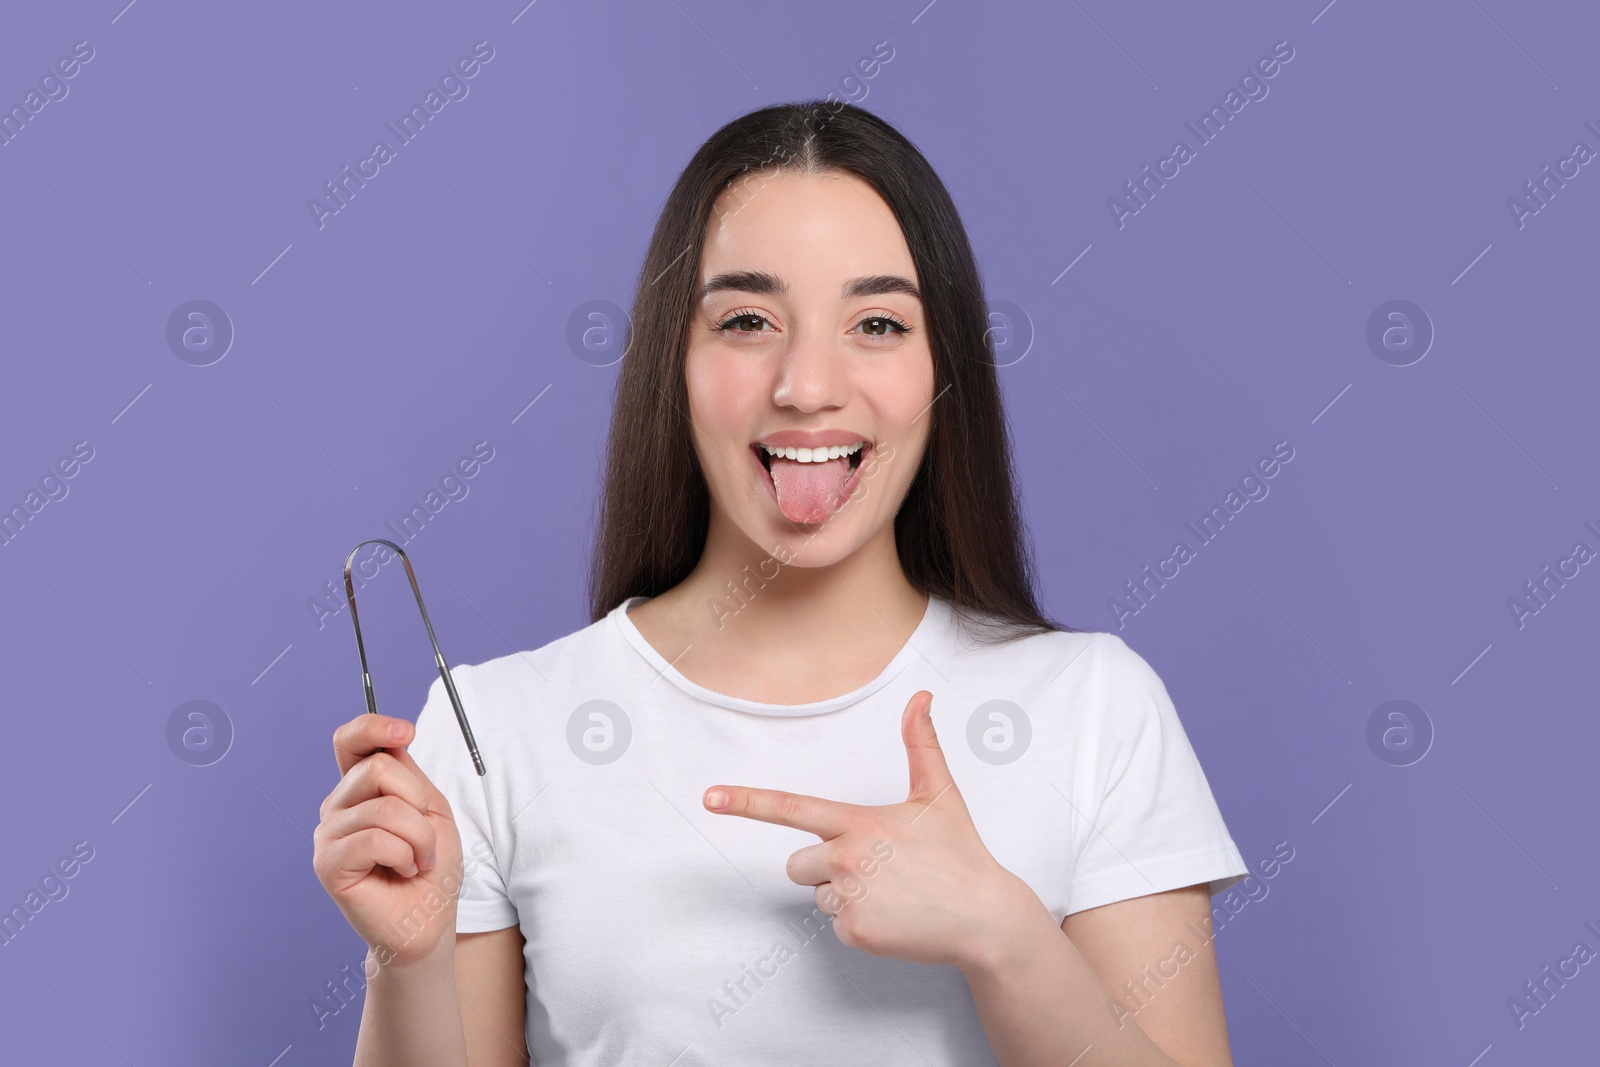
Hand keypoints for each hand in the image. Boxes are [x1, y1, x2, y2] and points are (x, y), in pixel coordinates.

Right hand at [312, 713, 463, 968]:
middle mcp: (337, 806)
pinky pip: (374, 839)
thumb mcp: (431, 810)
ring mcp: (328, 834)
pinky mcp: (327, 864)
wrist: (427, 921)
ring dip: (419, 837)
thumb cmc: (430, 867)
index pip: (350, 740)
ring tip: (417, 860)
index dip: (373, 726)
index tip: (406, 732)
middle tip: (424, 837)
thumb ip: (408, 775)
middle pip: (378, 768)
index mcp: (360, 788)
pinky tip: (403, 871)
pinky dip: (404, 856)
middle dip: (419, 802)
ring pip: (385, 808)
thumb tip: (393, 741)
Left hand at [703, 690, 1040, 970]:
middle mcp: (847, 859)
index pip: (792, 809)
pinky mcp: (855, 932)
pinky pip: (835, 923)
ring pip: (817, 895)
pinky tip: (894, 915)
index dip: (747, 801)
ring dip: (844, 894)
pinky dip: (860, 922)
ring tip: (890, 892)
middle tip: (876, 868)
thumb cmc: (960, 853)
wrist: (985, 917)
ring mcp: (850, 899)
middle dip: (824, 866)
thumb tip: (921, 697)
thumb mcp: (939, 795)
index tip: (710, 797)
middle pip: (797, 864)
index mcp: (858, 823)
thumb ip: (921, 744)